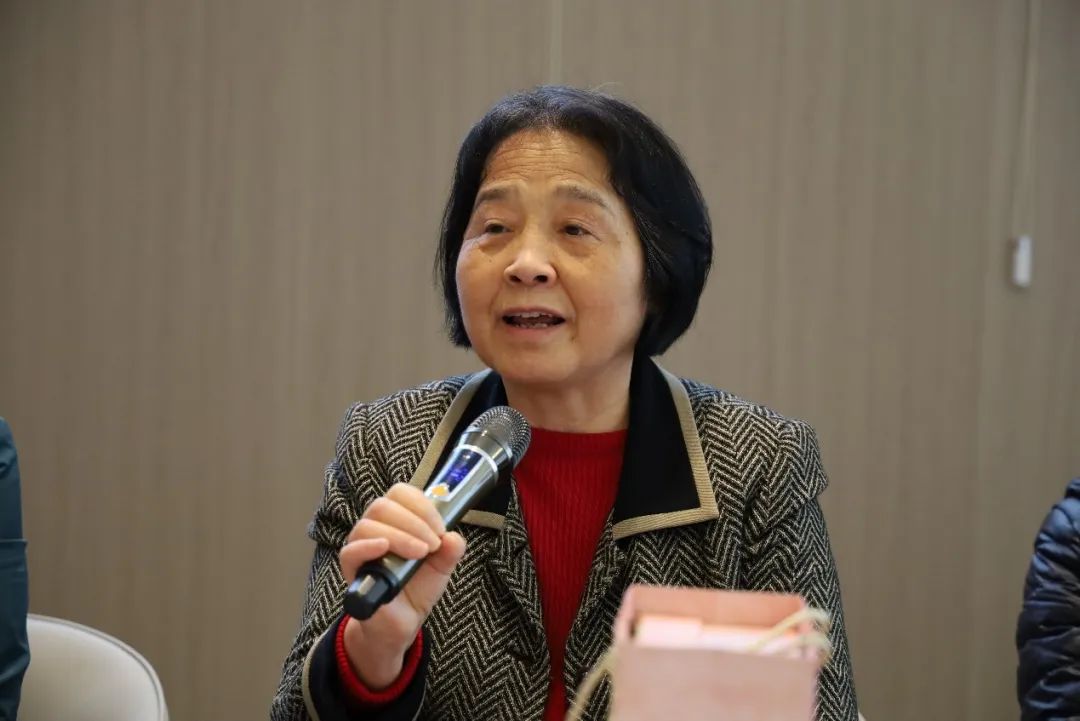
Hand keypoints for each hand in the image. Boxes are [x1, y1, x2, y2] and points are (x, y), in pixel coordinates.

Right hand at [338, 483, 465, 689]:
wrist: (402, 621)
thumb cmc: (417, 586)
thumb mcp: (442, 566)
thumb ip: (451, 550)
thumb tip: (453, 537)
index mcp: (397, 519)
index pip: (400, 493)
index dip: (422, 505)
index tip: (440, 529)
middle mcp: (376, 527)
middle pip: (383, 505)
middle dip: (414, 522)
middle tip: (432, 545)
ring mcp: (361, 546)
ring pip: (368, 525)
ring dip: (399, 536)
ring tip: (420, 554)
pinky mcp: (352, 569)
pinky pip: (350, 551)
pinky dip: (368, 546)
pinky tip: (385, 549)